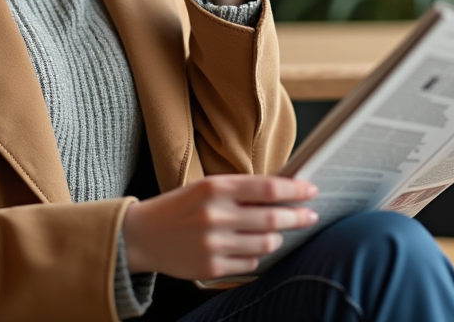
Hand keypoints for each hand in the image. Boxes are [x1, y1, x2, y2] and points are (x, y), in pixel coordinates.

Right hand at [121, 175, 318, 279]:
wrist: (142, 235)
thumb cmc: (180, 207)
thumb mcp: (206, 188)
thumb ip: (241, 190)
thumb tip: (284, 190)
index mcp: (214, 188)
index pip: (267, 187)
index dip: (295, 189)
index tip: (311, 190)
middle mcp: (215, 215)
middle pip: (272, 218)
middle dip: (298, 216)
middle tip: (311, 215)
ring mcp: (213, 244)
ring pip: (266, 243)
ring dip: (277, 237)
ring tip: (277, 232)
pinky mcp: (211, 267)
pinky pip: (250, 264)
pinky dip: (256, 256)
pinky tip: (251, 248)